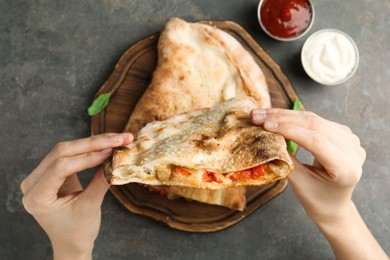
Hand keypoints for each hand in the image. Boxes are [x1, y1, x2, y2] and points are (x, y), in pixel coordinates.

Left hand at [21, 133, 132, 259]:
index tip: (112, 150)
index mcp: (36, 197)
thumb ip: (101, 181)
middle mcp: (32, 183)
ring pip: (66, 149)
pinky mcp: (51, 171)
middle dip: (94, 143)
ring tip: (118, 139)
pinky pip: (70, 154)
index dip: (88, 156)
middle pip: (62, 152)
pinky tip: (107, 145)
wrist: (72, 242)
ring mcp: (40, 175)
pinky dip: (90, 149)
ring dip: (94, 143)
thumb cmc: (78, 231)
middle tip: (120, 138)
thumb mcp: (90, 207)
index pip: (61, 166)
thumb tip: (116, 159)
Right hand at [251, 108, 364, 223]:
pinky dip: (294, 117)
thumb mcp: (300, 183)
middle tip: (257, 116)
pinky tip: (276, 116)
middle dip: (283, 118)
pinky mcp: (343, 133)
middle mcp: (353, 151)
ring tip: (262, 114)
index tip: (264, 125)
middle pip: (315, 125)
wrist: (334, 205)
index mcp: (346, 168)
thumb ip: (286, 160)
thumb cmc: (316, 199)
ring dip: (285, 115)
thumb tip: (267, 136)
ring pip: (314, 118)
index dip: (289, 130)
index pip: (315, 141)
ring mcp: (350, 139)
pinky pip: (316, 120)